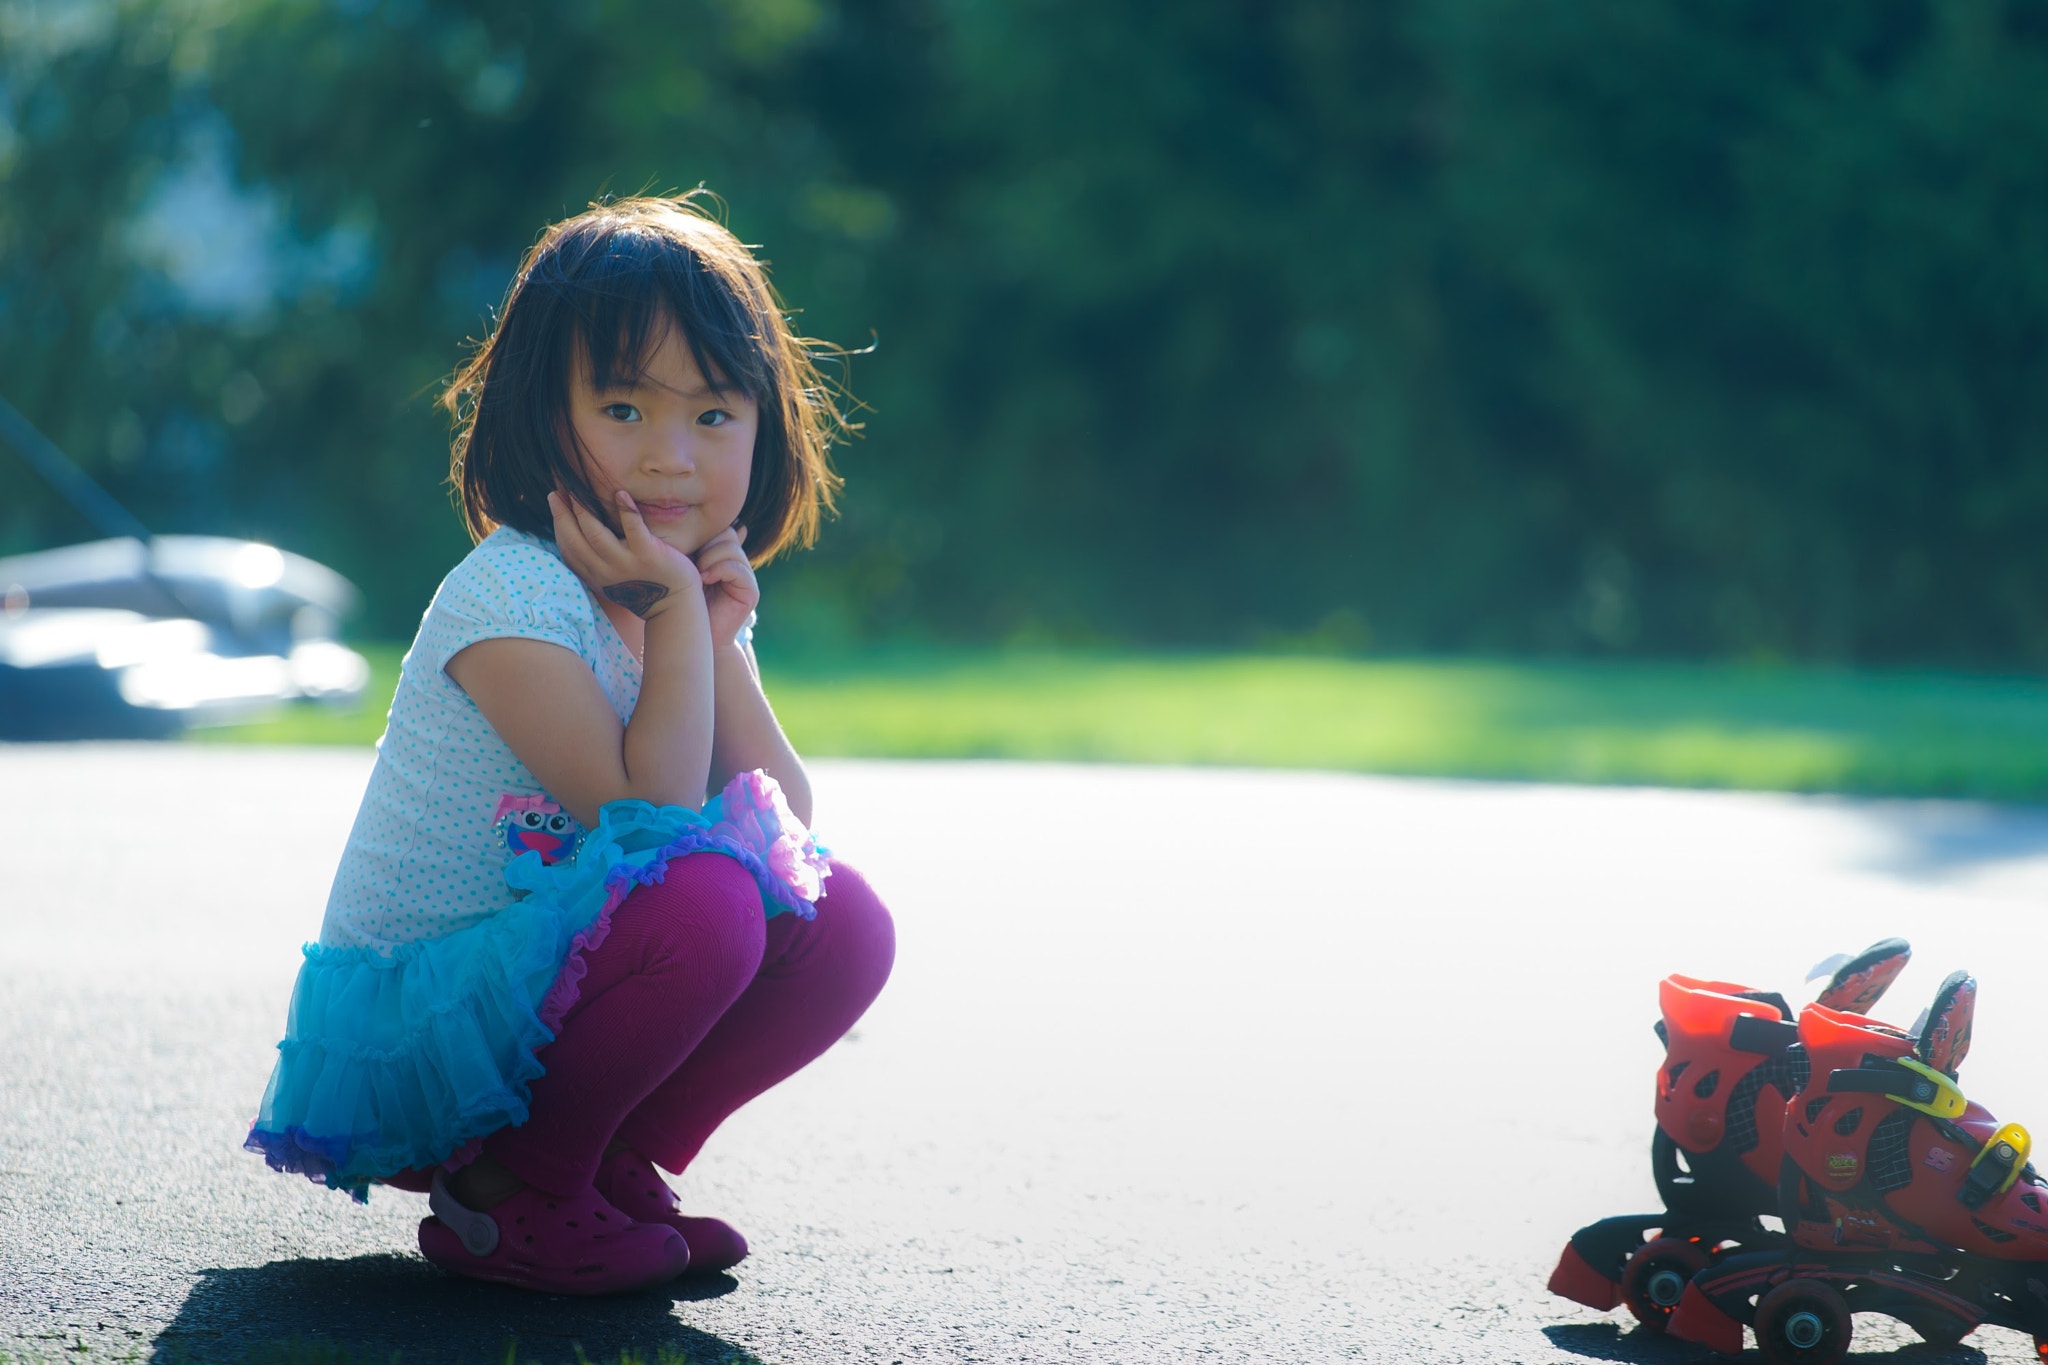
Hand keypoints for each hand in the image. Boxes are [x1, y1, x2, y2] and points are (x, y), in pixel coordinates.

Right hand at [549, 490, 700, 618]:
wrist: (675, 604)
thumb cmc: (643, 584)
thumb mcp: (612, 577)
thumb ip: (595, 560)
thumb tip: (579, 529)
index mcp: (595, 576)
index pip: (568, 549)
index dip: (558, 524)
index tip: (554, 500)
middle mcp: (606, 571)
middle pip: (576, 540)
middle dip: (562, 514)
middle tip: (557, 490)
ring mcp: (626, 564)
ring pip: (597, 535)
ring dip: (584, 511)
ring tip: (577, 490)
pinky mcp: (648, 555)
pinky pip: (633, 529)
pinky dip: (626, 510)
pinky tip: (620, 494)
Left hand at [694, 525, 758, 645]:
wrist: (693, 636)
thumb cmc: (683, 602)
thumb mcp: (685, 569)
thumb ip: (691, 548)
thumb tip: (682, 522)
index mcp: (723, 556)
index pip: (720, 528)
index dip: (703, 534)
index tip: (686, 549)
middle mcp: (738, 564)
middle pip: (727, 534)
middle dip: (706, 544)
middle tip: (692, 562)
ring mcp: (746, 577)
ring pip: (731, 549)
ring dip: (710, 558)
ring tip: (697, 574)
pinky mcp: (750, 592)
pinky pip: (737, 568)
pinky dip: (719, 569)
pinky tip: (705, 579)